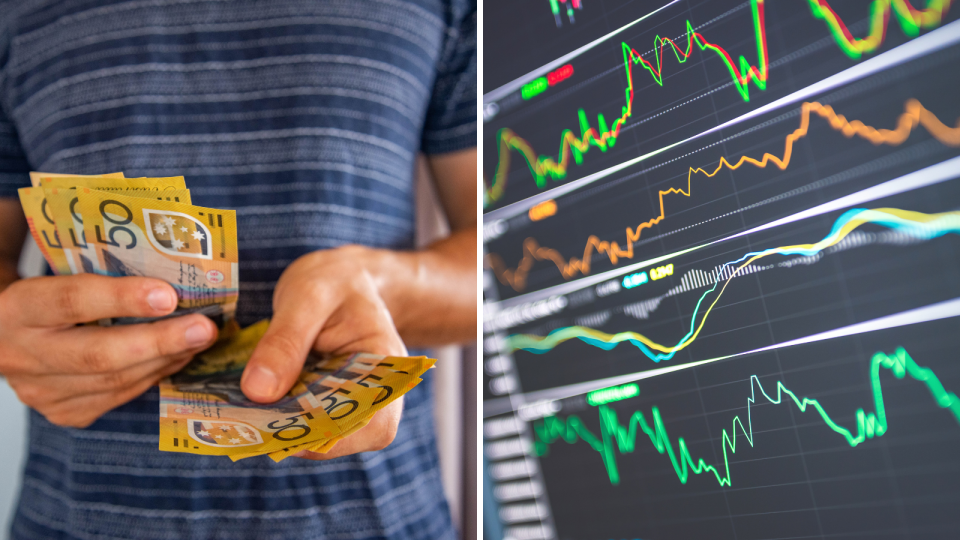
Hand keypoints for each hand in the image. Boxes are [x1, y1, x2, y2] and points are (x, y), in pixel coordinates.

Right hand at [0, 274, 217, 427]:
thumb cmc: (49, 299)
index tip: (169, 295)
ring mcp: (41, 391)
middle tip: (204, 328)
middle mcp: (22, 355)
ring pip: (115, 381)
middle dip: (160, 341)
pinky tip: (177, 357)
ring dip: (166, 359)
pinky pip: (119, 396)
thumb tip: (174, 279)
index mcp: (19, 308)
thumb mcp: (60, 277)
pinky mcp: (62, 412)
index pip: (71, 301)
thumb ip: (103, 277)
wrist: (5, 338)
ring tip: (200, 339)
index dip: (122, 299)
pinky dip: (153, 375)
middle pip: (99, 354)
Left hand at [240, 245, 406, 458]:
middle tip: (249, 416)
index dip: (331, 435)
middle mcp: (376, 393)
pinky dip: (279, 417)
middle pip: (345, 437)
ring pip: (321, 437)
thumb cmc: (334, 281)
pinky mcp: (327, 404)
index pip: (374, 423)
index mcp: (387, 365)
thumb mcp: (306, 297)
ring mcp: (351, 403)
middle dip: (296, 433)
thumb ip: (285, 341)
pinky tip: (256, 400)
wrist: (340, 279)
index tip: (282, 426)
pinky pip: (305, 423)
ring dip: (282, 428)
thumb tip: (258, 393)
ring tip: (247, 407)